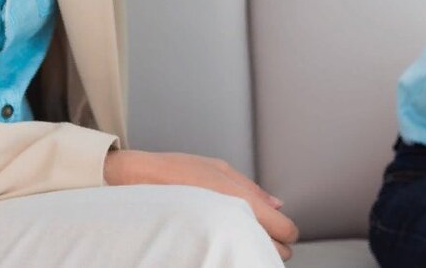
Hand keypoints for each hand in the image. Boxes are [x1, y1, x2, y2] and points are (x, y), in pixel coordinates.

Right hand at [104, 150, 298, 259]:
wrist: (138, 181)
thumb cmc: (177, 171)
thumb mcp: (220, 168)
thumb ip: (253, 189)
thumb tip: (278, 205)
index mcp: (245, 202)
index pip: (286, 231)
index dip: (287, 232)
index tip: (281, 230)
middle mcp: (236, 223)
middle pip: (276, 252)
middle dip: (273, 244)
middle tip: (263, 236)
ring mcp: (220, 238)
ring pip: (254, 257)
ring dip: (254, 250)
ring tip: (241, 238)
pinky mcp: (203, 246)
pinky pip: (231, 256)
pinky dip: (234, 252)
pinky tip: (224, 244)